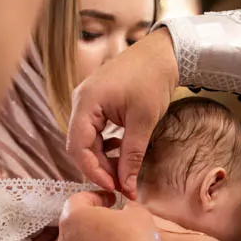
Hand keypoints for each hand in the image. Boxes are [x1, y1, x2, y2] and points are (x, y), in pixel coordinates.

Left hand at [57, 191, 159, 240]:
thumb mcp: (138, 214)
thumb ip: (129, 207)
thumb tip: (127, 210)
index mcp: (74, 216)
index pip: (79, 198)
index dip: (97, 197)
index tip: (111, 200)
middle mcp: (64, 238)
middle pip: (76, 221)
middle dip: (94, 218)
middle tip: (112, 219)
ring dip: (92, 239)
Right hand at [67, 30, 177, 198]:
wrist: (162, 53)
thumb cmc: (152, 79)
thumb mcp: (144, 121)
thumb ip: (132, 155)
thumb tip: (127, 187)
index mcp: (86, 102)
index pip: (78, 147)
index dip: (93, 171)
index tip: (113, 187)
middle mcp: (80, 101)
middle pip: (79, 146)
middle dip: (98, 168)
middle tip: (121, 184)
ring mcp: (87, 101)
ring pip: (87, 140)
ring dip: (103, 158)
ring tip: (124, 172)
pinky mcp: (96, 102)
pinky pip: (94, 131)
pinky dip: (105, 146)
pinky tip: (121, 152)